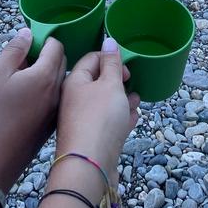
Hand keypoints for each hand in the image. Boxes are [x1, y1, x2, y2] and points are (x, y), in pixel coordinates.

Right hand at [0, 28, 65, 192]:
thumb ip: (14, 50)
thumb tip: (28, 33)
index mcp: (46, 78)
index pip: (56, 46)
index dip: (41, 39)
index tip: (23, 43)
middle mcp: (57, 96)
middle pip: (60, 64)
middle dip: (44, 55)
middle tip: (18, 60)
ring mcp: (54, 115)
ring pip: (55, 84)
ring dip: (41, 76)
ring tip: (15, 81)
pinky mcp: (47, 131)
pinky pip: (50, 102)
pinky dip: (40, 94)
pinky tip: (19, 102)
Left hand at [56, 37, 140, 176]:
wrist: (89, 166)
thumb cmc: (99, 120)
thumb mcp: (110, 85)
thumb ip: (112, 63)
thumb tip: (109, 40)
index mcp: (74, 81)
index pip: (91, 58)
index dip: (111, 58)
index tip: (127, 67)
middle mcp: (73, 99)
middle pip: (97, 82)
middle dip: (116, 80)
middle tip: (131, 81)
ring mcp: (81, 121)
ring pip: (102, 103)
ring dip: (120, 99)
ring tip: (135, 99)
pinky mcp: (90, 139)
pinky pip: (105, 123)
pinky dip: (118, 118)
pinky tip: (131, 119)